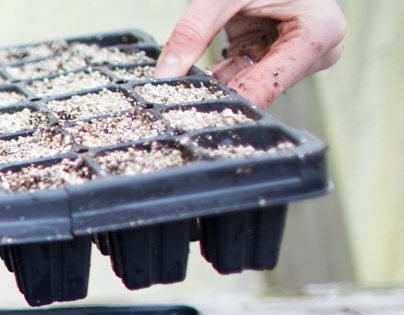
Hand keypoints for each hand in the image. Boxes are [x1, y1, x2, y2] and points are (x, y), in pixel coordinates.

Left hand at [154, 0, 344, 107]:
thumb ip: (194, 31)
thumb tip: (166, 74)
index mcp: (319, 32)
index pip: (268, 85)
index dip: (229, 101)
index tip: (192, 112)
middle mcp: (316, 50)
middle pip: (259, 89)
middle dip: (219, 93)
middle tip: (180, 98)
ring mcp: (296, 55)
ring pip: (247, 85)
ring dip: (216, 85)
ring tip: (183, 88)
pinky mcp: (275, 55)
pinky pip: (242, 75)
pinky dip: (218, 76)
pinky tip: (196, 77)